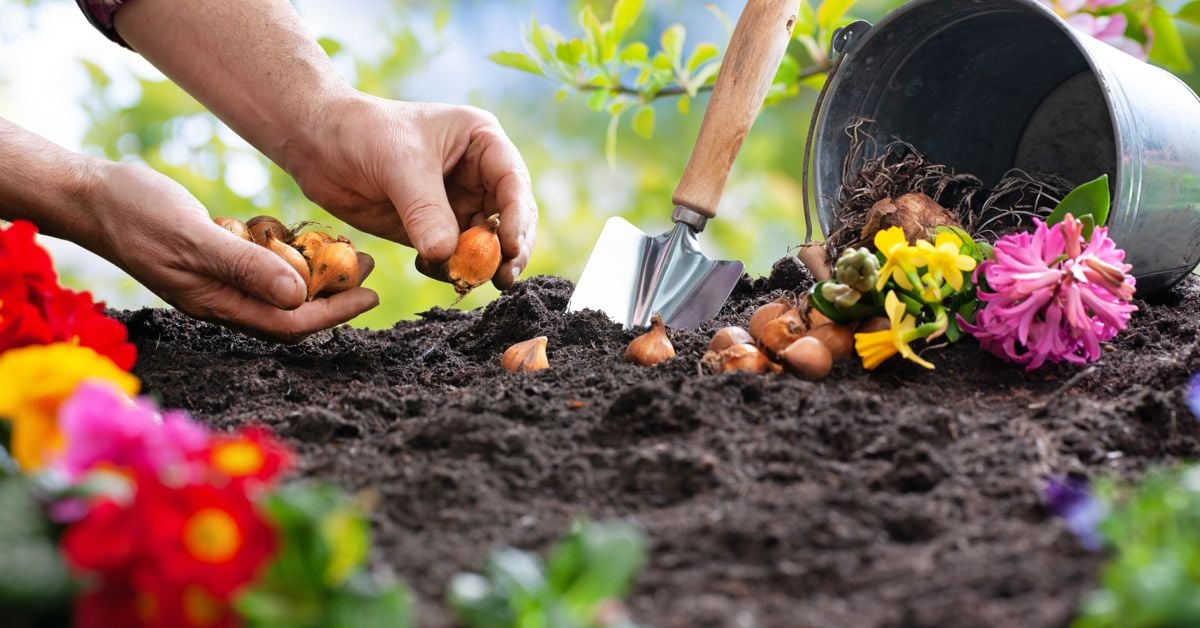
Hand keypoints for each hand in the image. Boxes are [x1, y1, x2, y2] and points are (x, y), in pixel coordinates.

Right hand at [87, 162, 378, 342]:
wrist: (89, 195)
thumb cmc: (136, 213)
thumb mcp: (195, 237)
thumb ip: (246, 266)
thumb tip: (299, 297)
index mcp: (217, 304)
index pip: (290, 324)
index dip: (335, 313)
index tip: (372, 295)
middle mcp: (220, 299)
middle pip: (290, 310)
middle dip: (334, 293)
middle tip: (369, 265)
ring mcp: (214, 280)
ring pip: (277, 287)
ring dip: (315, 272)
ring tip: (347, 250)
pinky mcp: (211, 258)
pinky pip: (258, 266)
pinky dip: (285, 254)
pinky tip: (301, 235)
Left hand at [282, 95, 537, 289]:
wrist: (315, 143)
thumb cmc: (361, 132)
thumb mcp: (399, 165)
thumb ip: (425, 211)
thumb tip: (447, 256)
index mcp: (481, 142)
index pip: (513, 183)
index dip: (517, 217)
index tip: (511, 249)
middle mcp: (477, 174)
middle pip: (509, 218)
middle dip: (508, 250)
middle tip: (501, 279)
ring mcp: (456, 203)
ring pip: (484, 243)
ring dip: (478, 265)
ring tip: (463, 280)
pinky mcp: (432, 228)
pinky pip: (452, 257)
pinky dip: (448, 269)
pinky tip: (429, 268)